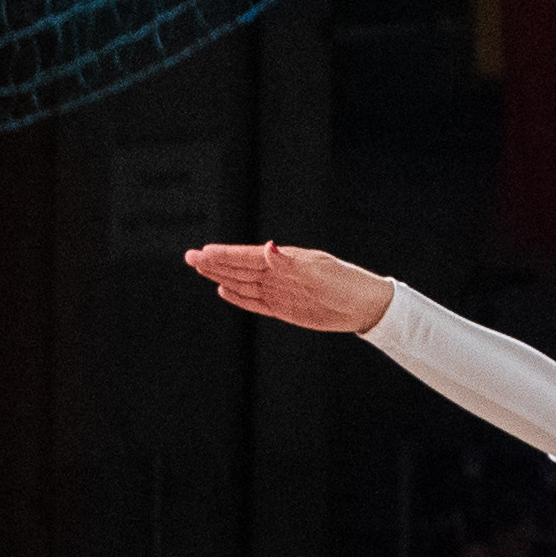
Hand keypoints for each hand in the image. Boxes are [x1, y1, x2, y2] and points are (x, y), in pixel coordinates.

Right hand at [185, 242, 396, 333]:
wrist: (366, 306)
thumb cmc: (346, 283)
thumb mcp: (319, 271)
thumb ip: (288, 262)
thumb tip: (267, 247)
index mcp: (284, 260)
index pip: (247, 257)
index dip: (224, 255)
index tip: (202, 252)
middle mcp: (278, 274)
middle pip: (239, 268)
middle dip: (214, 263)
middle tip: (190, 257)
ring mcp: (280, 291)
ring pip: (243, 284)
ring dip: (222, 276)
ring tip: (200, 269)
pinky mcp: (285, 308)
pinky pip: (256, 302)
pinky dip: (239, 297)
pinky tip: (224, 290)